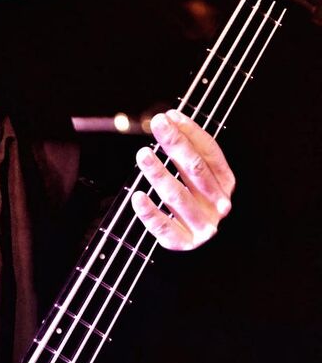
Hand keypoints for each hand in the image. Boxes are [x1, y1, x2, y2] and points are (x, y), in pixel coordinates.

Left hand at [131, 109, 234, 249]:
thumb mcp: (199, 181)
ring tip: (142, 155)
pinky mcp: (183, 243)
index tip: (171, 116)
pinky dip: (149, 212)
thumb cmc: (198, 206)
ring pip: (178, 196)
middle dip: (175, 144)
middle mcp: (218, 203)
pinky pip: (164, 227)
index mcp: (225, 184)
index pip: (210, 153)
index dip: (191, 133)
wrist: (206, 246)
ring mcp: (202, 225)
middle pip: (195, 170)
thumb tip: (171, 120)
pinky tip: (136, 197)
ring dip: (159, 174)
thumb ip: (188, 156)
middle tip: (157, 125)